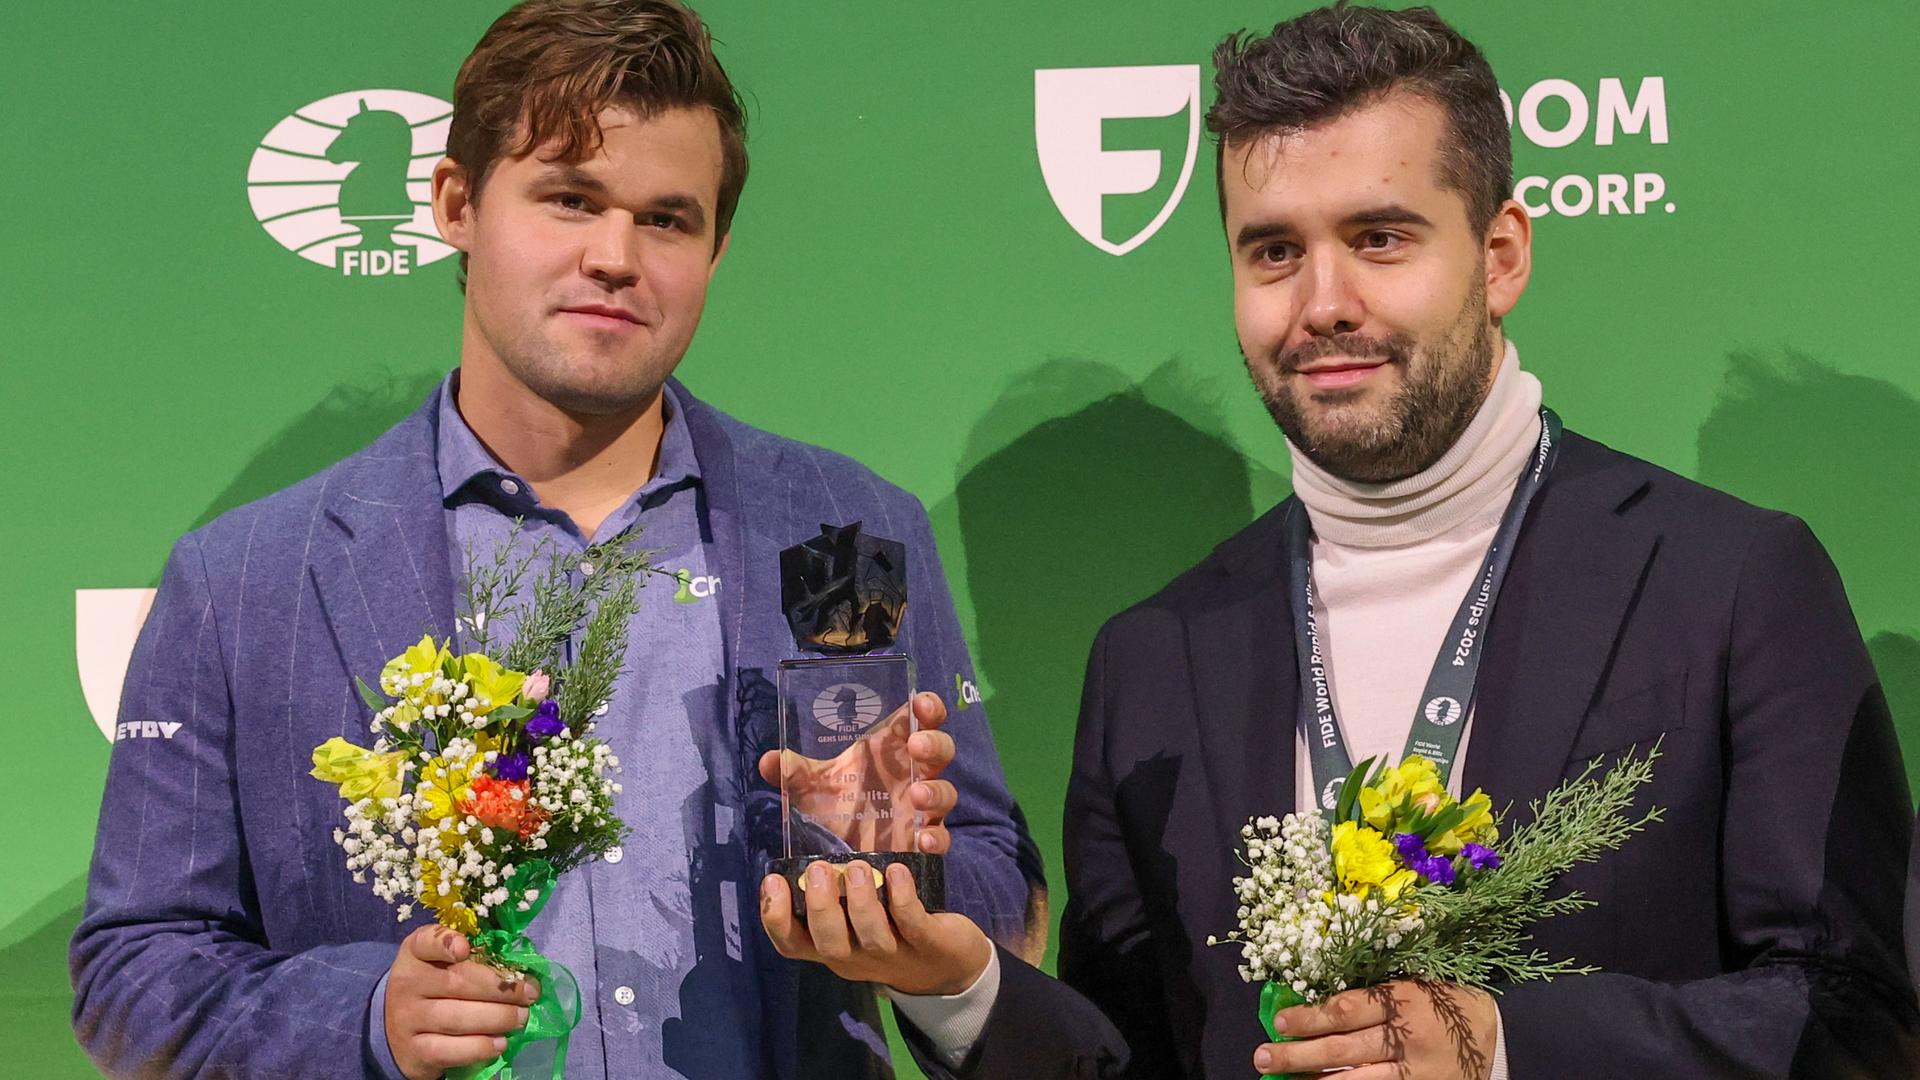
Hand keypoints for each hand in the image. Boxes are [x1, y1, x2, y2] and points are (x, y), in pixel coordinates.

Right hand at [385, 924, 540, 1079]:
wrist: (397, 1032)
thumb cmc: (432, 989)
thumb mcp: (441, 964)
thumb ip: (472, 957)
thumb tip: (519, 968)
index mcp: (415, 954)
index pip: (426, 942)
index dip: (445, 943)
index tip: (466, 949)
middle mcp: (406, 984)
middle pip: (458, 982)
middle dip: (501, 988)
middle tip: (530, 993)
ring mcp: (408, 1020)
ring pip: (458, 1018)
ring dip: (498, 1018)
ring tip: (521, 1017)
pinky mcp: (415, 1051)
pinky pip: (452, 1050)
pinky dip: (481, 1047)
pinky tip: (500, 1043)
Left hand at [757, 691, 957, 854]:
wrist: (838, 853)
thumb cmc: (835, 805)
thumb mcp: (812, 786)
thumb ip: (794, 772)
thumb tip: (768, 761)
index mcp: (892, 749)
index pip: (920, 718)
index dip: (928, 707)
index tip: (921, 704)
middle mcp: (913, 773)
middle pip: (941, 749)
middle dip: (934, 744)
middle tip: (917, 747)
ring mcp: (921, 808)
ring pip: (946, 791)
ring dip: (936, 790)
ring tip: (917, 795)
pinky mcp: (922, 840)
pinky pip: (941, 838)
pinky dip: (937, 839)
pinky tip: (923, 841)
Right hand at [761, 860, 991, 996]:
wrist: (949, 967)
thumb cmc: (891, 931)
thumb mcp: (854, 921)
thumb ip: (832, 896)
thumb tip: (806, 855)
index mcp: (832, 948)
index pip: (792, 945)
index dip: (776, 918)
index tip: (772, 880)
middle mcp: (856, 956)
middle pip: (827, 944)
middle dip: (820, 906)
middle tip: (818, 869)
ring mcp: (892, 954)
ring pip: (870, 936)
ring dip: (861, 901)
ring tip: (859, 867)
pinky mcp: (928, 944)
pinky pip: (912, 923)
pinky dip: (902, 897)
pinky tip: (897, 871)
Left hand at [1255, 979, 1497, 1078]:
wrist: (1498, 1036)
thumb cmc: (1445, 1000)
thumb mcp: (1412, 984)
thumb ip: (1373, 993)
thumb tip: (1316, 1004)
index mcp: (1404, 999)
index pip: (1347, 1009)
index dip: (1310, 1017)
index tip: (1279, 1021)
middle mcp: (1408, 1038)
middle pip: (1344, 1049)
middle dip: (1299, 1054)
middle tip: (1263, 1057)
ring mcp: (1414, 1073)